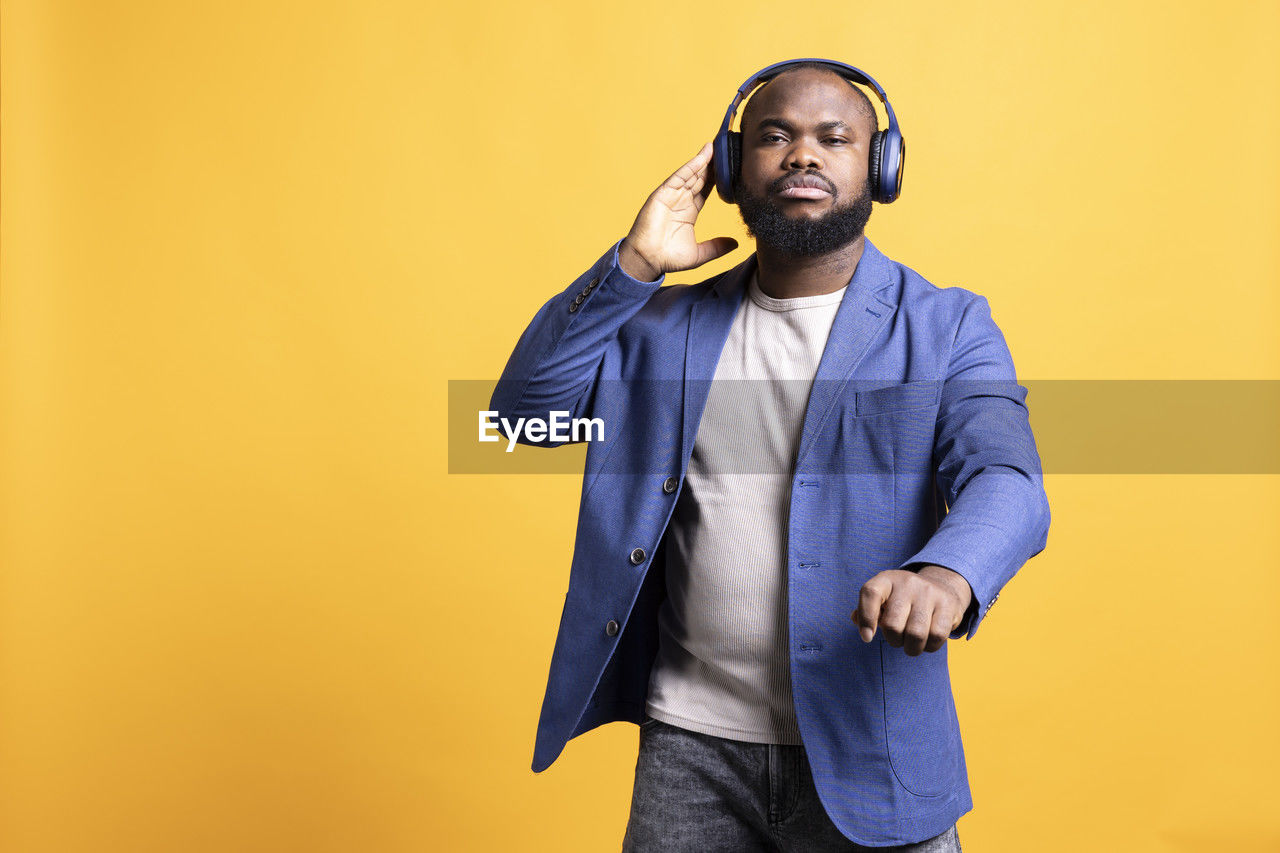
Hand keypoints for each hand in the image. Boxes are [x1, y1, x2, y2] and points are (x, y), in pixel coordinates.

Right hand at [618, 141, 737, 280]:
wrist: (648, 260)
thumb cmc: (668, 258)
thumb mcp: (699, 254)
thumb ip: (717, 247)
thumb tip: (735, 244)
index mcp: (689, 211)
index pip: (707, 189)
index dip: (718, 178)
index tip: (731, 167)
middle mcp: (681, 200)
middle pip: (700, 177)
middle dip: (712, 164)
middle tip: (727, 148)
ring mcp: (671, 196)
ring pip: (691, 174)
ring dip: (703, 160)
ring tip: (717, 146)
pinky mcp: (662, 194)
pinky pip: (678, 177)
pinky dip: (690, 166)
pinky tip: (702, 157)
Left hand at [852, 566, 973, 655]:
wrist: (942, 585)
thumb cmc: (903, 599)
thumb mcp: (884, 598)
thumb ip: (867, 610)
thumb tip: (858, 624)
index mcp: (886, 579)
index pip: (870, 593)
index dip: (865, 618)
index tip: (867, 638)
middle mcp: (907, 582)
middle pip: (892, 625)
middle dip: (893, 641)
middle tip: (898, 639)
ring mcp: (929, 592)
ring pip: (915, 634)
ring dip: (911, 648)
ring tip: (912, 643)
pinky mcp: (947, 604)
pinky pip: (936, 636)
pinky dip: (930, 646)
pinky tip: (928, 641)